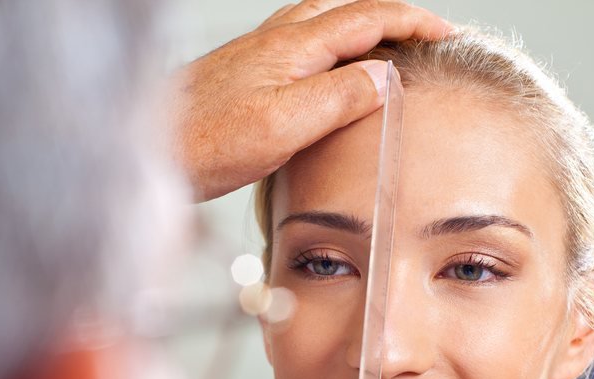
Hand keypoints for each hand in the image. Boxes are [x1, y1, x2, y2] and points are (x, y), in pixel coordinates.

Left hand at [169, 0, 451, 201]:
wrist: (145, 150)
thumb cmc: (204, 142)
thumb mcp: (283, 125)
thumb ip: (338, 97)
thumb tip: (385, 76)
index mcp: (292, 46)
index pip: (368, 17)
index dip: (414, 22)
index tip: (448, 35)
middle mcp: (273, 41)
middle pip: (345, 11)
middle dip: (390, 18)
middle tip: (422, 37)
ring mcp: (255, 57)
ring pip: (319, 26)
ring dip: (358, 31)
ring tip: (384, 51)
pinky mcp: (241, 78)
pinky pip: (298, 48)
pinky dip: (327, 51)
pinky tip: (321, 78)